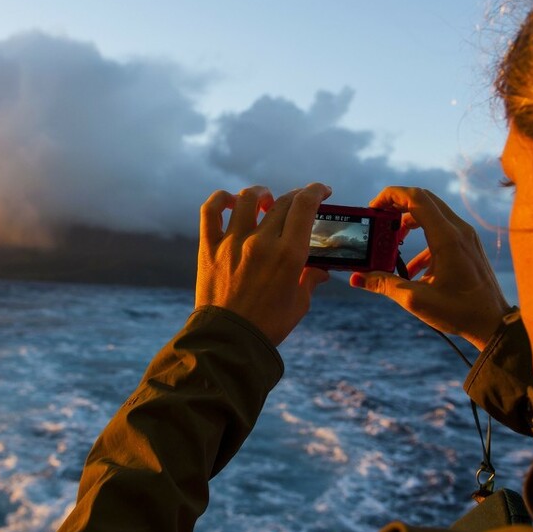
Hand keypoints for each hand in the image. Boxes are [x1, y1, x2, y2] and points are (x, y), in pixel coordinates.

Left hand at [197, 183, 331, 345]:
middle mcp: (261, 242)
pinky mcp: (210, 247)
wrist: (229, 341)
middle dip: (295, 197)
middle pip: (282, 202)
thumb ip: (310, 280)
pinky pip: (211, 210)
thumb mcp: (299, 303)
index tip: (322, 191)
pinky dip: (221, 199)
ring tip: (267, 201)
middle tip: (299, 203)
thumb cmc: (268, 325)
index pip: (305, 205)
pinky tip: (231, 202)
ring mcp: (233, 242)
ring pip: (248, 199)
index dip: (316, 191)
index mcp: (289, 254)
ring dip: (262, 194)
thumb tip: (321, 270)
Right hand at [350, 186, 510, 349]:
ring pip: (433, 213)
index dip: (391, 196)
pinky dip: (422, 239)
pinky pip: (442, 231)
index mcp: (447, 238)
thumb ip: (385, 284)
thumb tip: (357, 278)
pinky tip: (411, 267)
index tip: (373, 207)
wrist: (493, 323)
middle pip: (424, 200)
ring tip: (391, 240)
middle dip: (397, 204)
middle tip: (378, 217)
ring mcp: (466, 237)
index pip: (416, 198)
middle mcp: (459, 231)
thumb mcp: (416, 300)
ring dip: (409, 221)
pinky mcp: (468, 246)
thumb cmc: (460, 312)